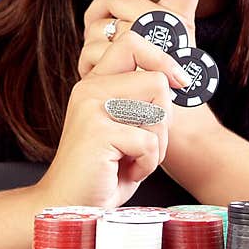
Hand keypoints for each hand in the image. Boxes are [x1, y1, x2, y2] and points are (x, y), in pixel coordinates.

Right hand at [36, 30, 190, 209]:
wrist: (69, 205)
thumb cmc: (103, 171)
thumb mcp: (122, 126)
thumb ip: (139, 100)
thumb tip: (176, 78)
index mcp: (95, 83)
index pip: (132, 42)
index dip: (162, 59)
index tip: (179, 81)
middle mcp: (90, 89)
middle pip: (156, 80)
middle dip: (163, 118)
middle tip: (145, 142)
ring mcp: (91, 108)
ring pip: (157, 112)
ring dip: (156, 145)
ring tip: (132, 159)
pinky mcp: (97, 131)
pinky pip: (148, 143)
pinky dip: (146, 165)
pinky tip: (125, 172)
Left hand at [78, 0, 221, 167]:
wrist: (175, 138)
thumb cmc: (153, 103)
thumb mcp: (142, 63)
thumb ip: (127, 37)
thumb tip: (99, 23)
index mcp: (177, 20)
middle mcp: (174, 20)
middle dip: (93, 21)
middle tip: (98, 55)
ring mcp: (163, 33)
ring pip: (101, 18)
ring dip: (89, 47)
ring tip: (104, 77)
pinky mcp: (147, 52)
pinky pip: (103, 41)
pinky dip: (89, 61)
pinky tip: (102, 83)